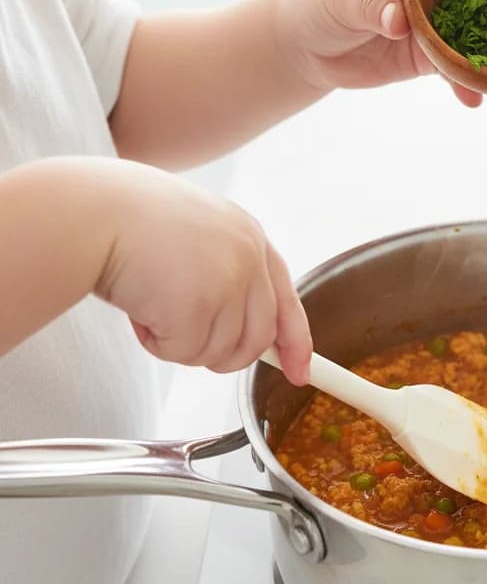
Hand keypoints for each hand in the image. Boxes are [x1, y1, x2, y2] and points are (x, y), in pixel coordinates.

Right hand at [93, 160, 312, 383]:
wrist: (90, 211)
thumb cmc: (129, 222)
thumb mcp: (197, 239)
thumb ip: (229, 277)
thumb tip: (248, 336)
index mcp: (250, 237)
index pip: (288, 301)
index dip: (295, 343)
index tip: (299, 372)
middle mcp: (248, 257)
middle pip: (257, 339)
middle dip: (223, 355)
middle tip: (182, 340)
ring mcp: (228, 281)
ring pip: (221, 351)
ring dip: (182, 345)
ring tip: (152, 307)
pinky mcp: (200, 304)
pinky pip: (186, 353)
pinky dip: (158, 344)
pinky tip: (139, 311)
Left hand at [276, 0, 481, 106]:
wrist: (306, 46)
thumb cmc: (319, 1)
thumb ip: (372, 5)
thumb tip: (399, 20)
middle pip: (470, 0)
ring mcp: (431, 22)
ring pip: (465, 39)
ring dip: (483, 58)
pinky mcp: (426, 56)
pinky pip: (450, 69)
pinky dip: (462, 84)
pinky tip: (476, 98)